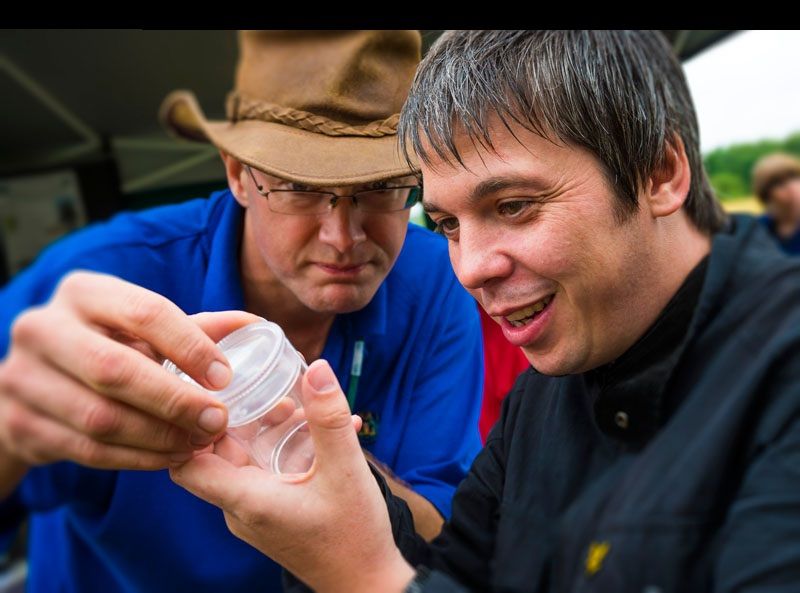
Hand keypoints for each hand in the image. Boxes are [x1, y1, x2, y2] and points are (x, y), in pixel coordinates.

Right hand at [0, 271, 261, 470]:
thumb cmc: (107, 345)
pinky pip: (87, 450)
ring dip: (160, 437)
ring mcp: (23, 377)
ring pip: (101, 418)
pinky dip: (137, 458)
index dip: (191, 348)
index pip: (145, 313)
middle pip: (115, 370)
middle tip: (218, 421)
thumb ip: (196, 327)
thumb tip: (257, 326)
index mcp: (84, 292)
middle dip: (176, 401)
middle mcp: (44, 328)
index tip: (226, 378)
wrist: (34, 383)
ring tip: (199, 443)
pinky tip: (169, 457)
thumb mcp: (141, 328)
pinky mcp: (20, 424)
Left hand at [170, 359, 415, 592]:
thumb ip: (330, 419)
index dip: (187, 427)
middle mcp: (241, 509)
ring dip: (263, 430)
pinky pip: (263, 473)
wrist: (368, 586)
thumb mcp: (346, 470)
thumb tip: (317, 368)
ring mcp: (256, 514)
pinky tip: (316, 432)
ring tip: (294, 406)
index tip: (212, 395)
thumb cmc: (355, 537)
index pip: (185, 464)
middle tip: (260, 387)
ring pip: (242, 461)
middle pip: (215, 454)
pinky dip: (280, 449)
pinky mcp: (273, 516)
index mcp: (246, 499)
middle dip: (235, 417)